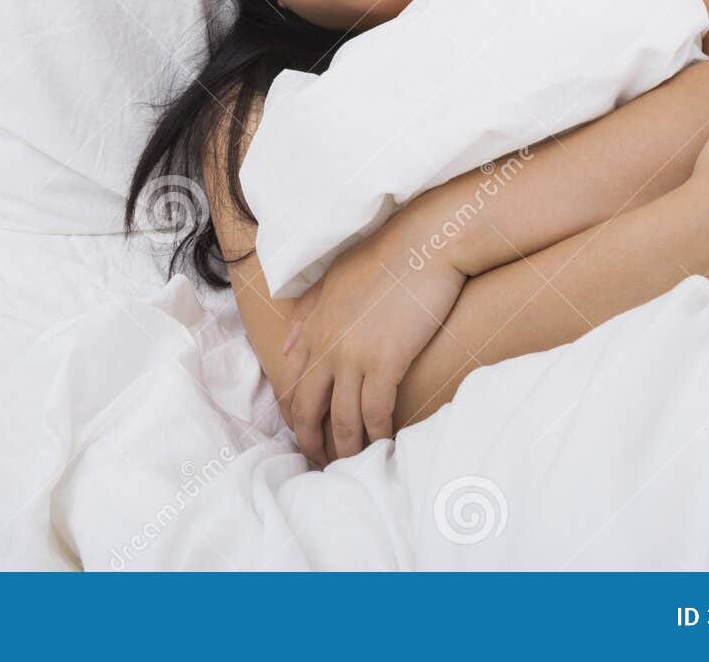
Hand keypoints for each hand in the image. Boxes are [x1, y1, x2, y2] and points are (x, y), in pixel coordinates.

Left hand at [278, 211, 465, 465]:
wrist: (424, 243)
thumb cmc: (385, 255)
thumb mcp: (334, 278)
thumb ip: (307, 312)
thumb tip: (284, 345)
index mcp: (313, 326)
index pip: (293, 384)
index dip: (297, 415)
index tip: (306, 433)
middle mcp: (326, 346)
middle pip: (308, 409)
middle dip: (312, 442)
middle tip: (323, 463)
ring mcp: (353, 356)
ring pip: (342, 419)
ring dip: (347, 448)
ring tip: (354, 466)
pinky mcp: (385, 362)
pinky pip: (375, 413)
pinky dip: (378, 435)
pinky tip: (385, 447)